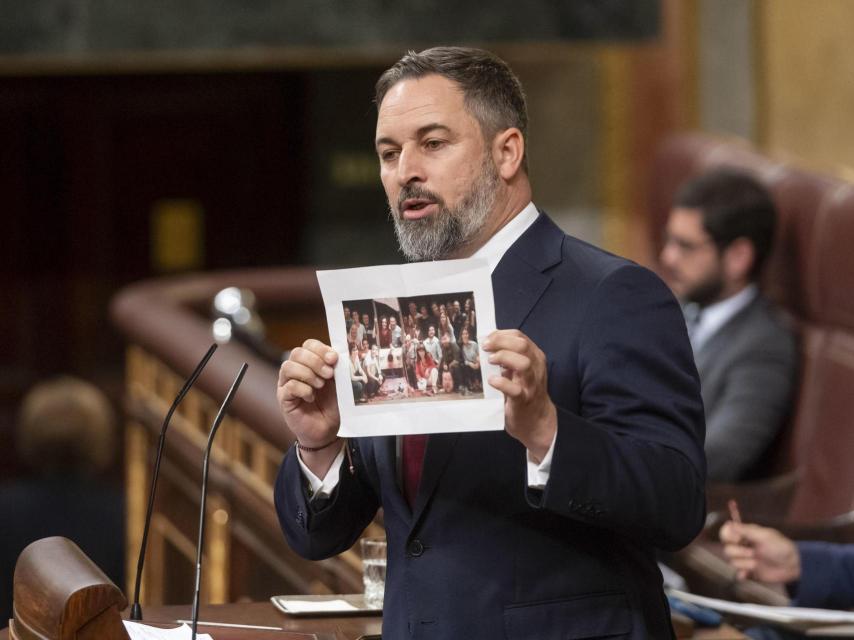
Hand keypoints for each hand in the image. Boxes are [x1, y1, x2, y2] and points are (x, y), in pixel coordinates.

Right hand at [278, 339, 340, 474]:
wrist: (328, 429)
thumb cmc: (332, 404)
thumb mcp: (338, 383)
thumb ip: (336, 368)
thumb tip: (336, 356)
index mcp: (310, 363)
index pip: (308, 345)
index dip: (320, 349)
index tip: (334, 359)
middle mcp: (296, 370)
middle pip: (297, 353)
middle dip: (315, 361)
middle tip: (329, 374)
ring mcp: (287, 384)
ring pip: (288, 367)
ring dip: (308, 374)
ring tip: (320, 385)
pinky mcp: (284, 399)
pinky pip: (289, 386)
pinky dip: (303, 389)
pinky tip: (312, 397)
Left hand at [482, 329, 556, 461]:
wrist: (536, 421)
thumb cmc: (524, 391)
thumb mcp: (519, 369)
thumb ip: (509, 356)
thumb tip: (487, 342)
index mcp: (534, 357)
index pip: (519, 336)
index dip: (501, 334)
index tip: (486, 339)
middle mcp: (536, 367)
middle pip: (522, 345)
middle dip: (500, 342)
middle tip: (485, 347)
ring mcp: (531, 384)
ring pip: (523, 363)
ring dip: (503, 358)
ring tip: (490, 362)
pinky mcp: (523, 400)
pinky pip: (515, 389)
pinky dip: (502, 383)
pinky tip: (492, 381)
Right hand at [719, 521, 800, 583]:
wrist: (793, 566)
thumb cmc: (780, 547)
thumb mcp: (764, 536)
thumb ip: (745, 530)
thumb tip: (729, 523)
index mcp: (745, 535)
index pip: (726, 533)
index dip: (727, 536)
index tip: (737, 539)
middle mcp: (743, 546)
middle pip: (727, 548)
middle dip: (739, 552)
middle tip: (753, 552)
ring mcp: (745, 560)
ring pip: (732, 562)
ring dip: (745, 563)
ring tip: (757, 562)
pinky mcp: (749, 572)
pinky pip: (738, 574)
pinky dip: (742, 575)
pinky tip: (749, 573)